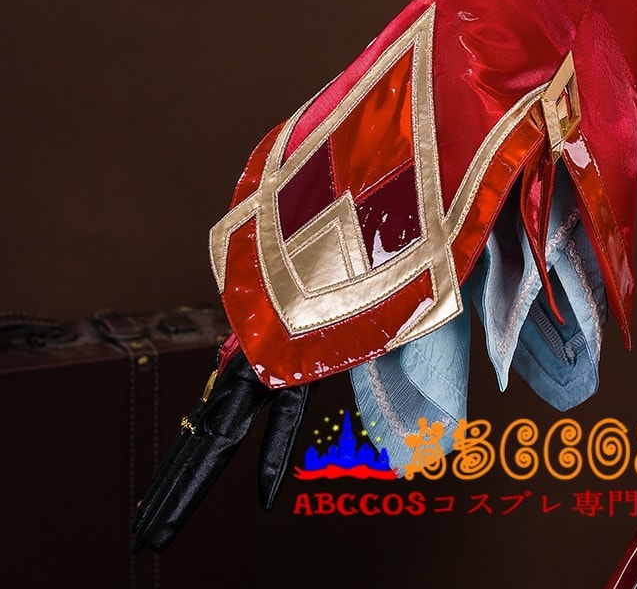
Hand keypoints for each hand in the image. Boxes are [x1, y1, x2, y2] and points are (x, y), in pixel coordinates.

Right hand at [131, 336, 315, 551]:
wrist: (303, 278)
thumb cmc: (310, 330)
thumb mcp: (300, 380)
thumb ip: (280, 437)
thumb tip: (266, 503)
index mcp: (242, 390)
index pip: (209, 458)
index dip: (187, 500)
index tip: (170, 536)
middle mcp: (225, 389)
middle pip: (190, 454)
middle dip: (166, 500)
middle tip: (140, 543)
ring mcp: (223, 381)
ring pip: (190, 438)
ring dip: (168, 478)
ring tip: (146, 519)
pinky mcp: (230, 374)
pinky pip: (201, 419)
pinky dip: (184, 449)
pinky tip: (173, 467)